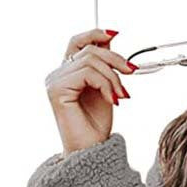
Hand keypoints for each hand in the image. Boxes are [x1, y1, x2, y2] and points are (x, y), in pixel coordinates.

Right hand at [45, 29, 137, 155]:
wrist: (92, 153)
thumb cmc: (97, 127)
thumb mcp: (106, 90)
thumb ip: (104, 68)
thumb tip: (109, 42)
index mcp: (67, 73)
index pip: (77, 42)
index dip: (94, 34)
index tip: (115, 35)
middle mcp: (57, 74)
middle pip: (88, 49)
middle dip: (115, 59)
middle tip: (131, 72)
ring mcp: (54, 81)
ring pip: (90, 60)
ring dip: (113, 77)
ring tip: (120, 96)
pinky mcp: (57, 89)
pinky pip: (87, 73)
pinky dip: (105, 85)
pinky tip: (113, 100)